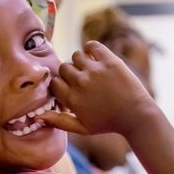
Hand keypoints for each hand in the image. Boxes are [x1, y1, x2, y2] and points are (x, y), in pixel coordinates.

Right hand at [39, 41, 155, 135]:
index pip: (54, 82)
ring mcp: (95, 71)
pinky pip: (92, 45)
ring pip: (76, 56)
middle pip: (63, 68)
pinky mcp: (110, 61)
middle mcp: (81, 83)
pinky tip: (97, 58)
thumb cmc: (109, 123)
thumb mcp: (83, 128)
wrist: (136, 116)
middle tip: (84, 80)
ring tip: (92, 71)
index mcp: (73, 99)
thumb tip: (37, 116)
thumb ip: (60, 122)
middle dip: (71, 74)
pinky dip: (92, 48)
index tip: (72, 88)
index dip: (62, 85)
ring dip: (82, 62)